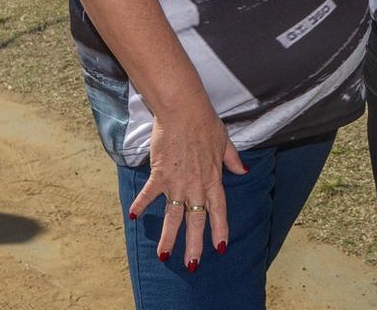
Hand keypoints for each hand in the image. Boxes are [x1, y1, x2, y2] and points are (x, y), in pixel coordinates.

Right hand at [128, 100, 246, 268]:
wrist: (184, 110)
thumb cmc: (205, 122)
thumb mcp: (224, 141)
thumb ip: (232, 159)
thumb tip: (243, 171)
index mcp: (212, 178)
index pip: (218, 209)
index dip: (219, 229)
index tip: (220, 247)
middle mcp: (196, 185)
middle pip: (196, 220)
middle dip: (194, 244)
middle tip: (191, 265)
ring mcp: (177, 182)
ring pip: (173, 215)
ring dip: (169, 236)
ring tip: (164, 255)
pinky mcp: (160, 174)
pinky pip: (149, 194)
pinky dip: (141, 204)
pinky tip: (133, 217)